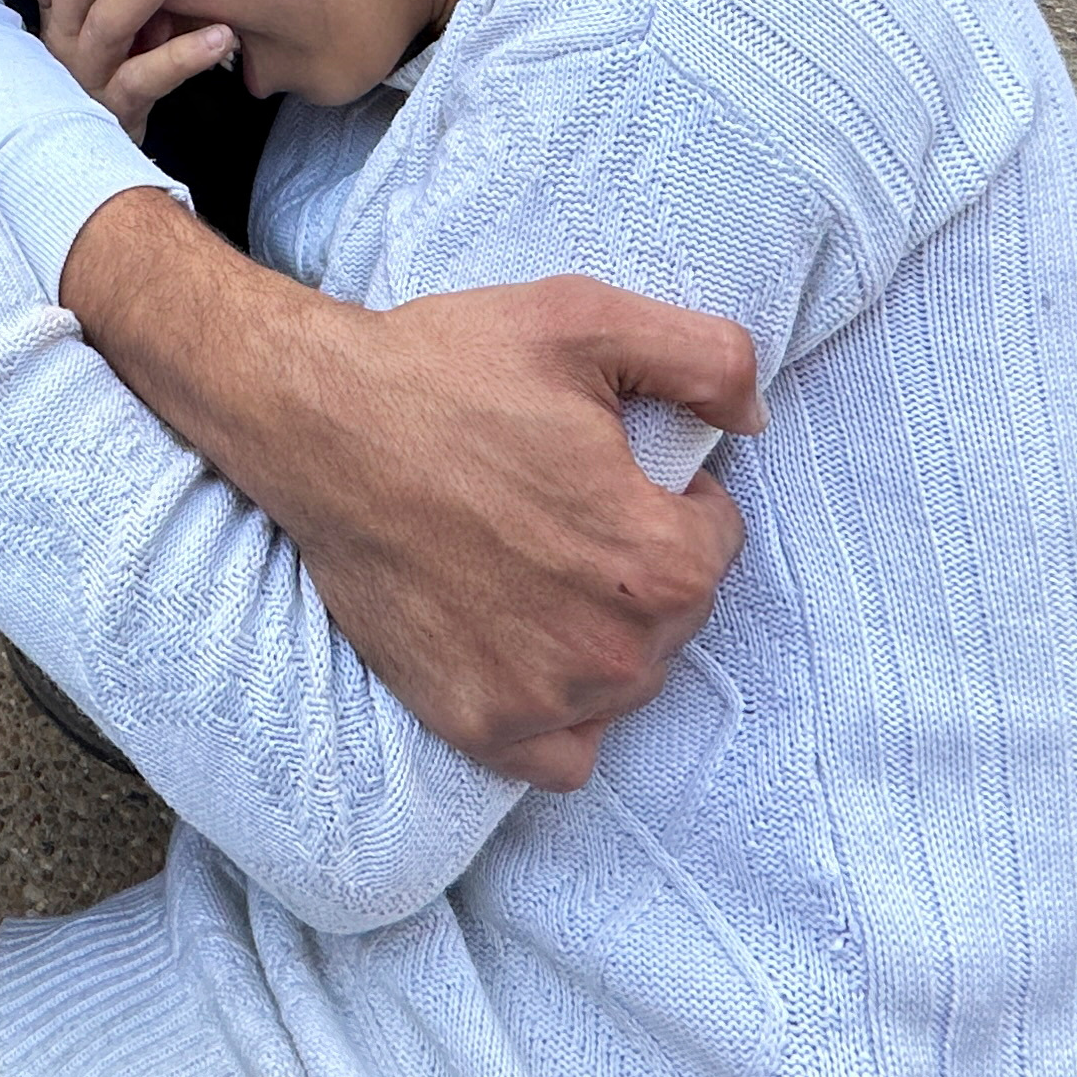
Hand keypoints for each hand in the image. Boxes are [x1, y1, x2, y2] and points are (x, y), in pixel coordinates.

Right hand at [15, 0, 233, 140]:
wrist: (104, 158)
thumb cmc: (117, 65)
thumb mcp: (109, 17)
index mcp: (57, 10)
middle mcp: (63, 38)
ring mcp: (88, 75)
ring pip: (110, 20)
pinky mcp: (118, 109)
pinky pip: (150, 78)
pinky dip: (186, 54)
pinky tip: (224, 35)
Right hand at [259, 277, 761, 788]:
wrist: (320, 424)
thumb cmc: (449, 370)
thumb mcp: (589, 321)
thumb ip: (710, 358)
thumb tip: (756, 417)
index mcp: (659, 557)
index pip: (716, 541)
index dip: (669, 495)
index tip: (608, 469)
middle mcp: (613, 649)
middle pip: (676, 616)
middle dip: (640, 564)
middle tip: (561, 509)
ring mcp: (542, 698)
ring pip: (625, 682)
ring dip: (602, 635)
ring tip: (533, 566)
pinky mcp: (476, 724)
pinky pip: (565, 756)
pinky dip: (560, 716)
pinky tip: (528, 651)